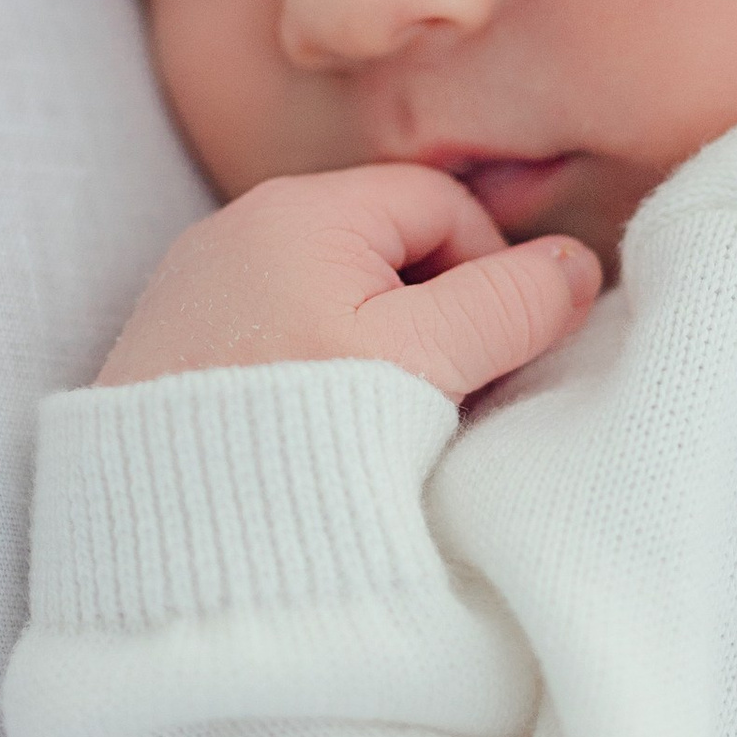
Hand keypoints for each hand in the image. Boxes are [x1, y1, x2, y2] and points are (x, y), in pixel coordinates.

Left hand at [96, 164, 601, 399]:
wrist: (159, 532)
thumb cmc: (291, 434)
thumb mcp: (426, 361)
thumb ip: (510, 305)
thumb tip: (577, 267)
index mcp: (303, 207)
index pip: (442, 203)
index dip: (493, 274)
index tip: (496, 358)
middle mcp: (238, 228)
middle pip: (386, 248)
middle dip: (435, 316)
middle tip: (446, 400)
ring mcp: (197, 288)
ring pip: (331, 295)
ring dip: (376, 352)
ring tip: (381, 428)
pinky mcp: (172, 348)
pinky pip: (275, 335)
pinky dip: (312, 374)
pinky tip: (314, 436)